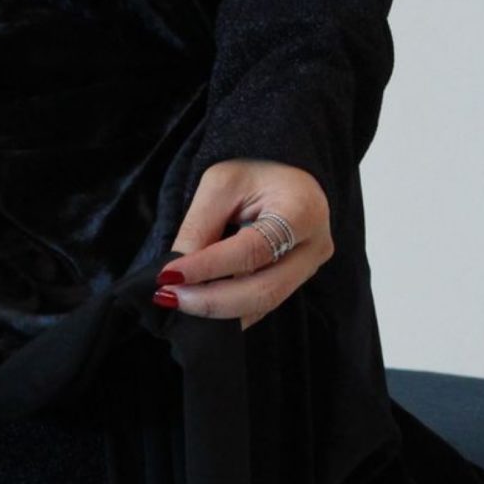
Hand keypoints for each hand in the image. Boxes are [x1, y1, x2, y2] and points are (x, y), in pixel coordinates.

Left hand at [155, 162, 333, 329]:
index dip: (208, 267)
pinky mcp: (295, 282)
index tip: (168, 275)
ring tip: (178, 302)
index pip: (252, 251)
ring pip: (262, 306)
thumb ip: (199, 228)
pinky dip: (227, 313)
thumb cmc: (254, 170)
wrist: (283, 175)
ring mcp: (309, 268)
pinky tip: (199, 307)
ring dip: (215, 312)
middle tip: (169, 296)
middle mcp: (315, 246)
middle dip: (211, 301)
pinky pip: (260, 307)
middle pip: (263, 290)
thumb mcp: (220, 184)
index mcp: (303, 211)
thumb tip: (176, 275)